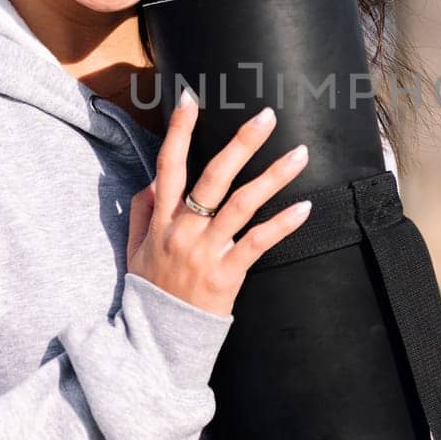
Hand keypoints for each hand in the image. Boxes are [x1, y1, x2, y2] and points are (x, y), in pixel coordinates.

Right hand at [125, 88, 311, 316]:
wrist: (157, 339)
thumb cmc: (151, 291)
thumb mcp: (135, 249)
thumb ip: (143, 211)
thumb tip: (153, 179)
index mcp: (162, 219)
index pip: (168, 166)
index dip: (179, 132)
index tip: (191, 100)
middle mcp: (184, 230)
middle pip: (213, 177)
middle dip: (241, 143)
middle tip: (267, 117)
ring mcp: (206, 251)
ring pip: (242, 204)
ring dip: (273, 176)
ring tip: (300, 154)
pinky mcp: (227, 274)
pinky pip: (258, 243)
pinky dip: (282, 224)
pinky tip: (304, 207)